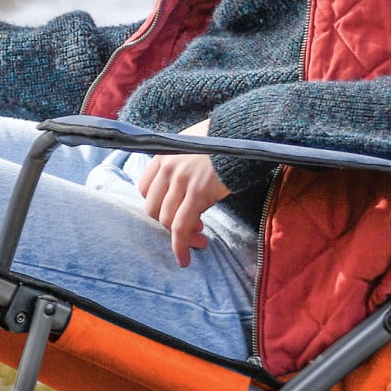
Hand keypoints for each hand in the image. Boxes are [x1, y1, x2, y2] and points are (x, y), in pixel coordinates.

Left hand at [137, 122, 229, 266]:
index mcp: (164, 155)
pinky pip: (181, 227)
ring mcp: (181, 180)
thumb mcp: (193, 144)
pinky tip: (185, 259)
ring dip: (181, 237)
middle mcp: (167, 167)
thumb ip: (180, 162)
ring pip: (167, 220)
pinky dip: (181, 246)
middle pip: (153, 208)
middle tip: (192, 229)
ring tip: (200, 240)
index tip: (175, 213)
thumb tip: (182, 188)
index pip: (144, 189)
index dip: (158, 206)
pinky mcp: (197, 192)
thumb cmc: (225, 139)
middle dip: (168, 224)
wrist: (245, 131)